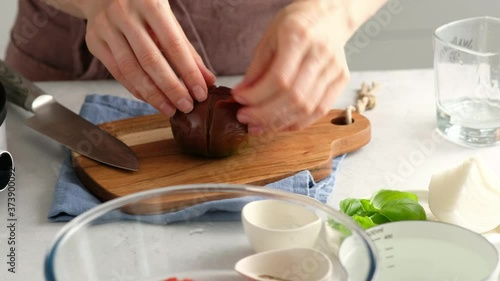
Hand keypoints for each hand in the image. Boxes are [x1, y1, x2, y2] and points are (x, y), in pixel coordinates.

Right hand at [77, 0, 215, 115]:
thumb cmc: (144, 7)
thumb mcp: (168, 20)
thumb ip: (187, 49)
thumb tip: (207, 80)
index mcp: (150, 3)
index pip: (173, 44)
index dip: (188, 72)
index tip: (200, 93)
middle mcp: (125, 13)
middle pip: (150, 60)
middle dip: (171, 88)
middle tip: (187, 107)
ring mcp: (106, 27)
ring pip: (131, 69)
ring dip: (153, 94)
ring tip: (170, 109)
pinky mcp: (94, 41)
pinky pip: (117, 72)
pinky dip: (136, 89)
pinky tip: (151, 100)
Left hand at [232, 0, 351, 134]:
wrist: (328, 16)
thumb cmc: (295, 24)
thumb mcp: (269, 38)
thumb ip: (256, 68)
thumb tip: (240, 96)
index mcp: (299, 37)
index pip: (279, 78)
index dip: (257, 95)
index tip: (239, 100)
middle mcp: (320, 54)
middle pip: (294, 97)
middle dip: (265, 114)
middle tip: (245, 119)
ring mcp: (334, 69)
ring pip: (306, 108)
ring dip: (279, 123)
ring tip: (258, 126)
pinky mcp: (341, 81)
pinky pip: (319, 111)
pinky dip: (297, 123)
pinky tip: (279, 125)